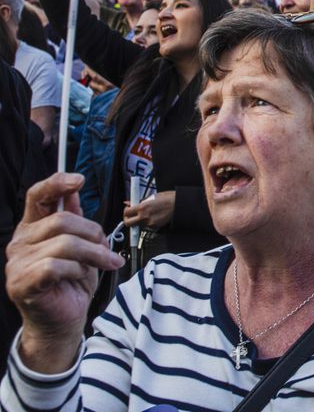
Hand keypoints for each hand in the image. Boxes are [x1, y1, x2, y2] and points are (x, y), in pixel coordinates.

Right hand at [6, 173, 123, 372]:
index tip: (78, 180)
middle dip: (93, 233)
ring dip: (92, 254)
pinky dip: (77, 270)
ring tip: (102, 265)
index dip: (57, 183)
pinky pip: (56, 266)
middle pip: (62, 220)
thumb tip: (74, 194)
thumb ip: (75, 221)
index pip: (37, 196)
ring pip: (64, 243)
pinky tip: (80, 278)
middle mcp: (20, 243)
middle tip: (107, 249)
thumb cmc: (72, 285)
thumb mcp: (81, 248)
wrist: (64, 322)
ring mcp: (18, 263)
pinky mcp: (22, 283)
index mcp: (32, 229)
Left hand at [123, 190, 174, 228]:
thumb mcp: (152, 197)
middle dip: (127, 220)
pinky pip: (146, 225)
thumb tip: (130, 202)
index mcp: (142, 207)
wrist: (179, 205)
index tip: (128, 209)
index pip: (126, 213)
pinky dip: (147, 222)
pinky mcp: (155, 226)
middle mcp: (144, 217)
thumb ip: (139, 201)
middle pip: (128, 223)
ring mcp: (149, 223)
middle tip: (131, 216)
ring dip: (138, 220)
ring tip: (146, 214)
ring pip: (137, 224)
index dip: (125, 211)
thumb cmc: (167, 199)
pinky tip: (153, 216)